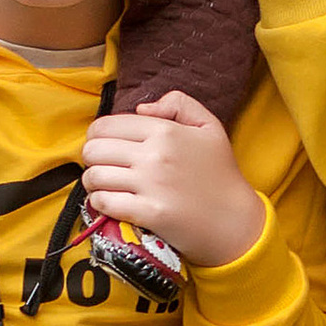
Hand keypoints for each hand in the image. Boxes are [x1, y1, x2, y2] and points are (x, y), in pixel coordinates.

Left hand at [79, 91, 266, 270]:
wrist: (234, 221)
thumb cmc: (220, 174)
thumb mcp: (209, 127)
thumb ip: (178, 104)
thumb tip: (142, 109)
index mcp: (165, 130)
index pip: (106, 125)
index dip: (96, 134)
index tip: (103, 144)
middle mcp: (154, 155)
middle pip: (93, 150)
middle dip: (91, 157)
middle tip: (102, 165)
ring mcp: (150, 185)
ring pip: (94, 176)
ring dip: (92, 181)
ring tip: (102, 184)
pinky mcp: (148, 213)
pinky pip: (104, 202)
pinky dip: (98, 202)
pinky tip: (108, 202)